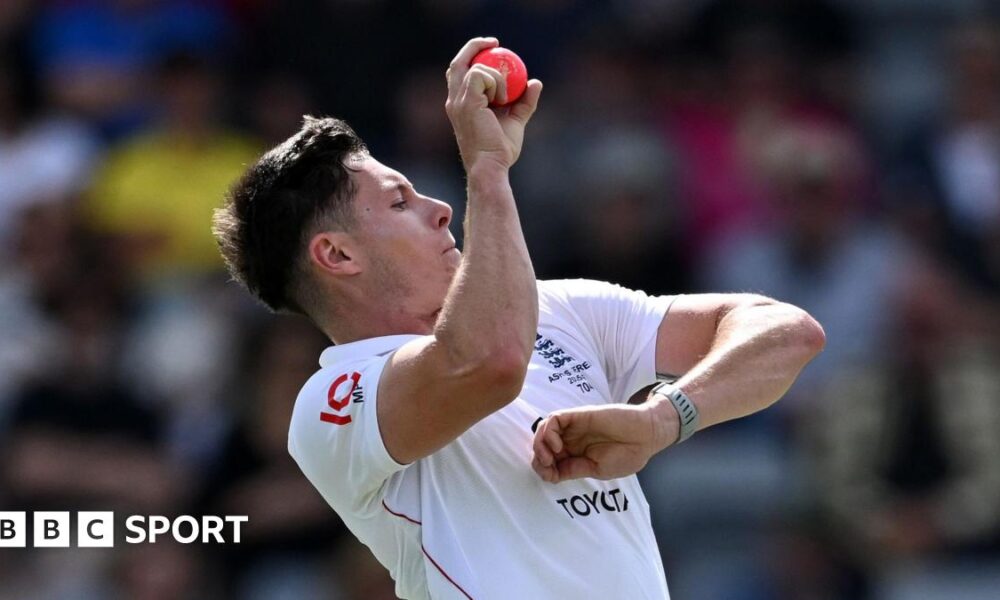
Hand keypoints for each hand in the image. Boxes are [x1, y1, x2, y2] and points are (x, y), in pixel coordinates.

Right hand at [445, 37, 542, 169]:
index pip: (461, 73)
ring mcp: (457, 101)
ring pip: (475, 68)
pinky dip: (496, 82)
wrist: (491, 166)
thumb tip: (536, 83)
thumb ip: (524, 103)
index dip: (474, 57)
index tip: (494, 49)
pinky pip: (481, 75)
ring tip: (504, 100)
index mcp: (461, 104)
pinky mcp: (466, 102)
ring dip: (497, 77)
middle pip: (458, 62)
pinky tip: (501, 101)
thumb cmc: (500, 151)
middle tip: (495, 43)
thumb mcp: (515, 122)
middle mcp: (454, 100)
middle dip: (474, 46)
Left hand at [531, 402, 676, 482]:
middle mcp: (570, 440)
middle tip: (547, 465)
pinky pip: (554, 419)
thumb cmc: (627, 454)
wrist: (645, 436)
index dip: (543, 469)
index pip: (548, 461)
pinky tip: (558, 445)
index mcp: (575, 455)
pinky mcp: (577, 415)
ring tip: (551, 455)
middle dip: (538, 457)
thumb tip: (551, 474)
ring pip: (543, 430)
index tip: (550, 476)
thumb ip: (573, 470)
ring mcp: (573, 427)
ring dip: (540, 444)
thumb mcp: (596, 470)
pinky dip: (549, 431)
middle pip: (541, 444)